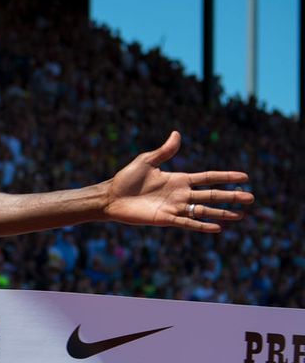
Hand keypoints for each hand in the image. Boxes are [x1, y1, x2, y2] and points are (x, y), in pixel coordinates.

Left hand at [103, 131, 253, 232]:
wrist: (110, 197)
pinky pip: (187, 223)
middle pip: (212, 195)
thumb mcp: (146, 161)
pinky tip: (217, 228)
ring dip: (222, 213)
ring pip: (204, 211)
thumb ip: (164, 150)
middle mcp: (180, 194)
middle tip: (251, 198)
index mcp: (179, 179)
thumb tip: (177, 134)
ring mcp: (174, 208)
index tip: (244, 177)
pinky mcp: (165, 219)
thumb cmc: (126, 179)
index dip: (226, 177)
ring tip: (241, 216)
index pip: (208, 178)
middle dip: (231, 197)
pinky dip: (202, 226)